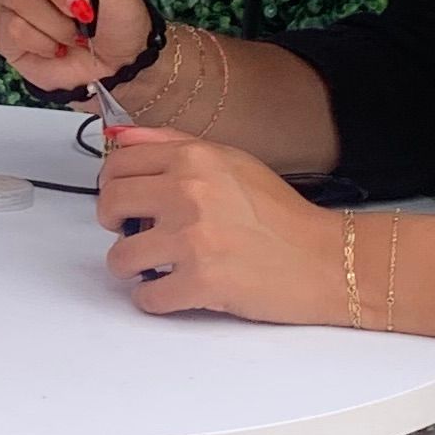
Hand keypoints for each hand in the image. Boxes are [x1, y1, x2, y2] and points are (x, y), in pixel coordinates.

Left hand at [97, 129, 332, 321]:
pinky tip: (170, 291)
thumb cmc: (281, 215)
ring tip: (154, 266)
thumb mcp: (231, 160)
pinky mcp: (200, 282)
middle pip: (109, 204)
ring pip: (120, 256)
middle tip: (130, 233)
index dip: (111, 185)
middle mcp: (188, 192)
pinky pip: (147, 295)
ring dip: (131, 266)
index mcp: (194, 158)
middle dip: (112, 223)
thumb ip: (173, 145)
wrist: (324, 259)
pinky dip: (153, 298)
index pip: (118, 162)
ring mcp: (192, 239)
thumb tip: (122, 136)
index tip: (120, 199)